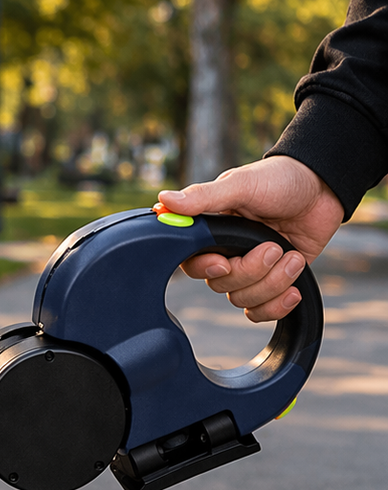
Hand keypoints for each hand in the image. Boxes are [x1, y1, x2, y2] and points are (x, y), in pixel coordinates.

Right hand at [158, 158, 343, 322]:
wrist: (325, 186)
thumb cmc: (281, 178)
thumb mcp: (242, 184)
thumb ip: (204, 197)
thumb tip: (163, 201)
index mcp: (212, 231)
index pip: (192, 263)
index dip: (206, 269)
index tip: (224, 263)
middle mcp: (227, 253)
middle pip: (221, 285)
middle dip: (252, 271)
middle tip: (274, 247)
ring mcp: (250, 269)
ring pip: (243, 298)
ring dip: (273, 282)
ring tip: (292, 257)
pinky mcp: (273, 280)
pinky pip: (261, 310)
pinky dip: (277, 306)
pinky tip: (294, 289)